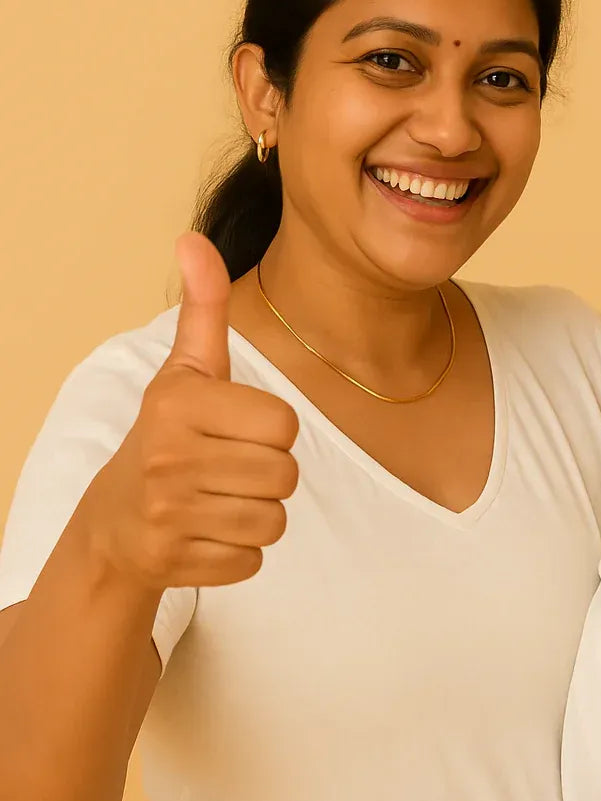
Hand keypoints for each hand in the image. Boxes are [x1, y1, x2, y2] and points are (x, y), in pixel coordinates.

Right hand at [85, 232, 299, 590]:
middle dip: (268, 474)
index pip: (285, 424)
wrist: (114, 520)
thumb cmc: (169, 435)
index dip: (272, 430)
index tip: (237, 430)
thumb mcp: (186, 369)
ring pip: (275, 521)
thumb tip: (194, 238)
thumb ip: (203, 308)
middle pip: (285, 475)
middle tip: (229, 469)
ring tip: (219, 499)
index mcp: (180, 402)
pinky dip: (239, 552)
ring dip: (257, 514)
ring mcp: (167, 514)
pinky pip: (253, 561)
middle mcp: (168, 456)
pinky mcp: (175, 562)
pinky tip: (206, 532)